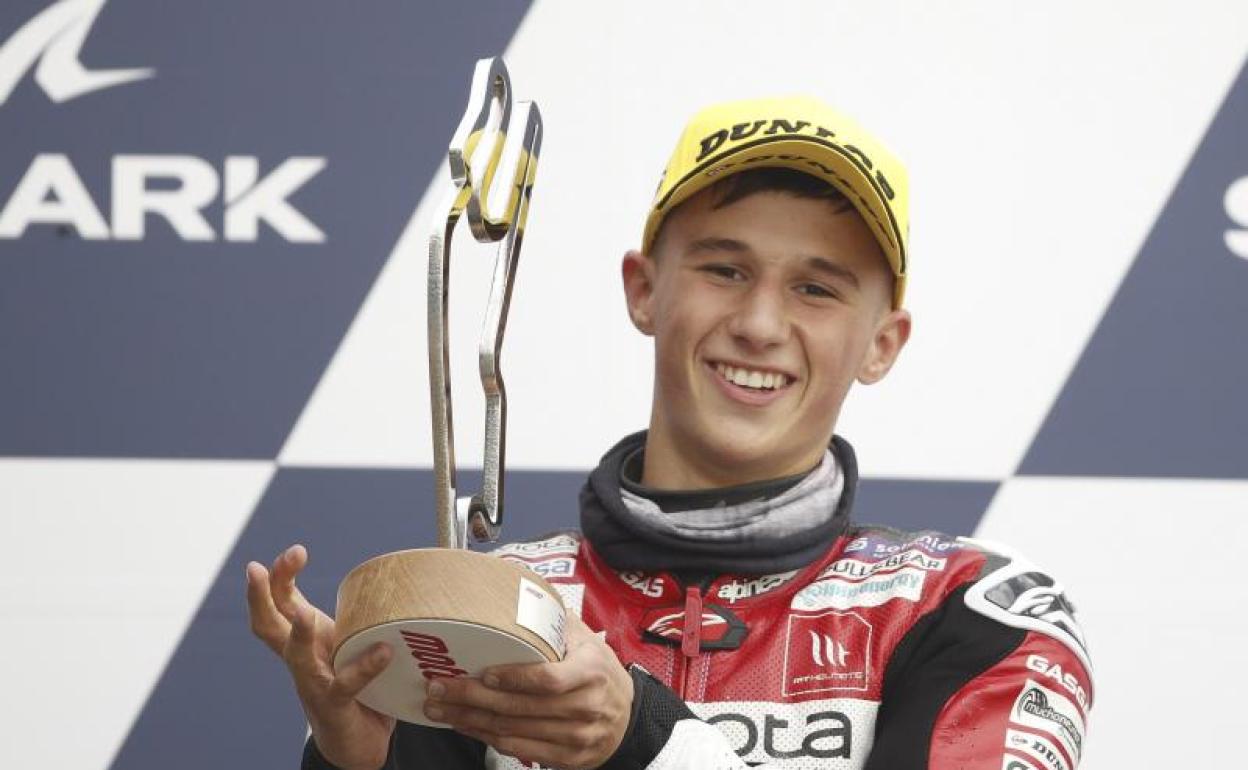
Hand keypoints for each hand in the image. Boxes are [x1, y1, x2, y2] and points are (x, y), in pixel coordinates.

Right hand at [245, 544, 395, 769]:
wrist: (356, 741)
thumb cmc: (354, 683)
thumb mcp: (349, 641)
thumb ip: (357, 614)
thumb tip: (386, 575)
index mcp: (305, 638)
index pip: (282, 601)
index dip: (280, 576)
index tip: (295, 551)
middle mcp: (301, 658)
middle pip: (269, 625)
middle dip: (259, 595)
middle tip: (254, 569)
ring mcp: (313, 682)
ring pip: (296, 656)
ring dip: (299, 635)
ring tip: (305, 615)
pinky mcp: (335, 705)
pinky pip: (346, 683)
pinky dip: (364, 667)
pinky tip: (383, 652)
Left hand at [424, 614, 634, 768]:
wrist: (629, 718)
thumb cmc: (600, 673)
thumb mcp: (588, 640)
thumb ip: (556, 620)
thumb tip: (521, 588)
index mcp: (590, 671)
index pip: (547, 679)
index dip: (512, 678)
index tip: (483, 673)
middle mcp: (585, 706)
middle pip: (521, 707)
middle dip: (472, 699)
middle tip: (439, 689)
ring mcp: (577, 736)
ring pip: (514, 731)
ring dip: (472, 721)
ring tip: (441, 709)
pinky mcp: (568, 758)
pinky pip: (520, 750)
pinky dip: (488, 739)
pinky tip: (467, 727)